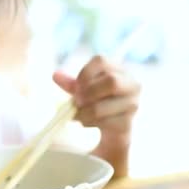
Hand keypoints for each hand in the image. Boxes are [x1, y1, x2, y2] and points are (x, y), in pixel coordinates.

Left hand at [52, 56, 140, 175]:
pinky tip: (88, 122)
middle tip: (77, 101)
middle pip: (111, 82)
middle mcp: (132, 84)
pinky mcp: (128, 123)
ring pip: (101, 107)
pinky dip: (90, 123)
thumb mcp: (84, 90)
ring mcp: (133, 104)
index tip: (76, 86)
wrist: (113, 127)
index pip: (101, 60)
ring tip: (79, 114)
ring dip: (84, 112)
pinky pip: (103, 123)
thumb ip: (71, 83)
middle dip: (88, 93)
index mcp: (119, 69)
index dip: (84, 73)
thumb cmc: (98, 101)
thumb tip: (55, 75)